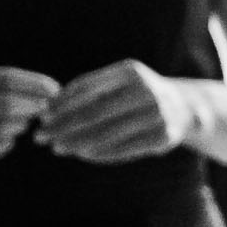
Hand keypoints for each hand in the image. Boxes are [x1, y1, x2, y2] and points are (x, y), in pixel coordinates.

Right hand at [0, 62, 59, 163]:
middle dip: (33, 107)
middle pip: (4, 105)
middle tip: (45, 110)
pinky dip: (4, 145)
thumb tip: (40, 90)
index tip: (55, 90)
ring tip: (23, 123)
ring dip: (19, 126)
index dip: (34, 85)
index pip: (4, 79)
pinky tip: (7, 139)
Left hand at [37, 60, 206, 162]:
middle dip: (63, 126)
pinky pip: (124, 149)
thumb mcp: (119, 82)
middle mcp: (146, 90)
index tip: (41, 117)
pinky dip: (100, 154)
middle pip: (95, 112)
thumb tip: (48, 108)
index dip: (61, 104)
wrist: (185, 107)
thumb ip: (89, 91)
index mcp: (130, 72)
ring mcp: (157, 114)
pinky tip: (82, 155)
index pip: (87, 88)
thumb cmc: (138, 94)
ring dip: (77, 143)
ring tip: (58, 148)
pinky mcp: (163, 137)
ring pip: (107, 133)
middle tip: (41, 137)